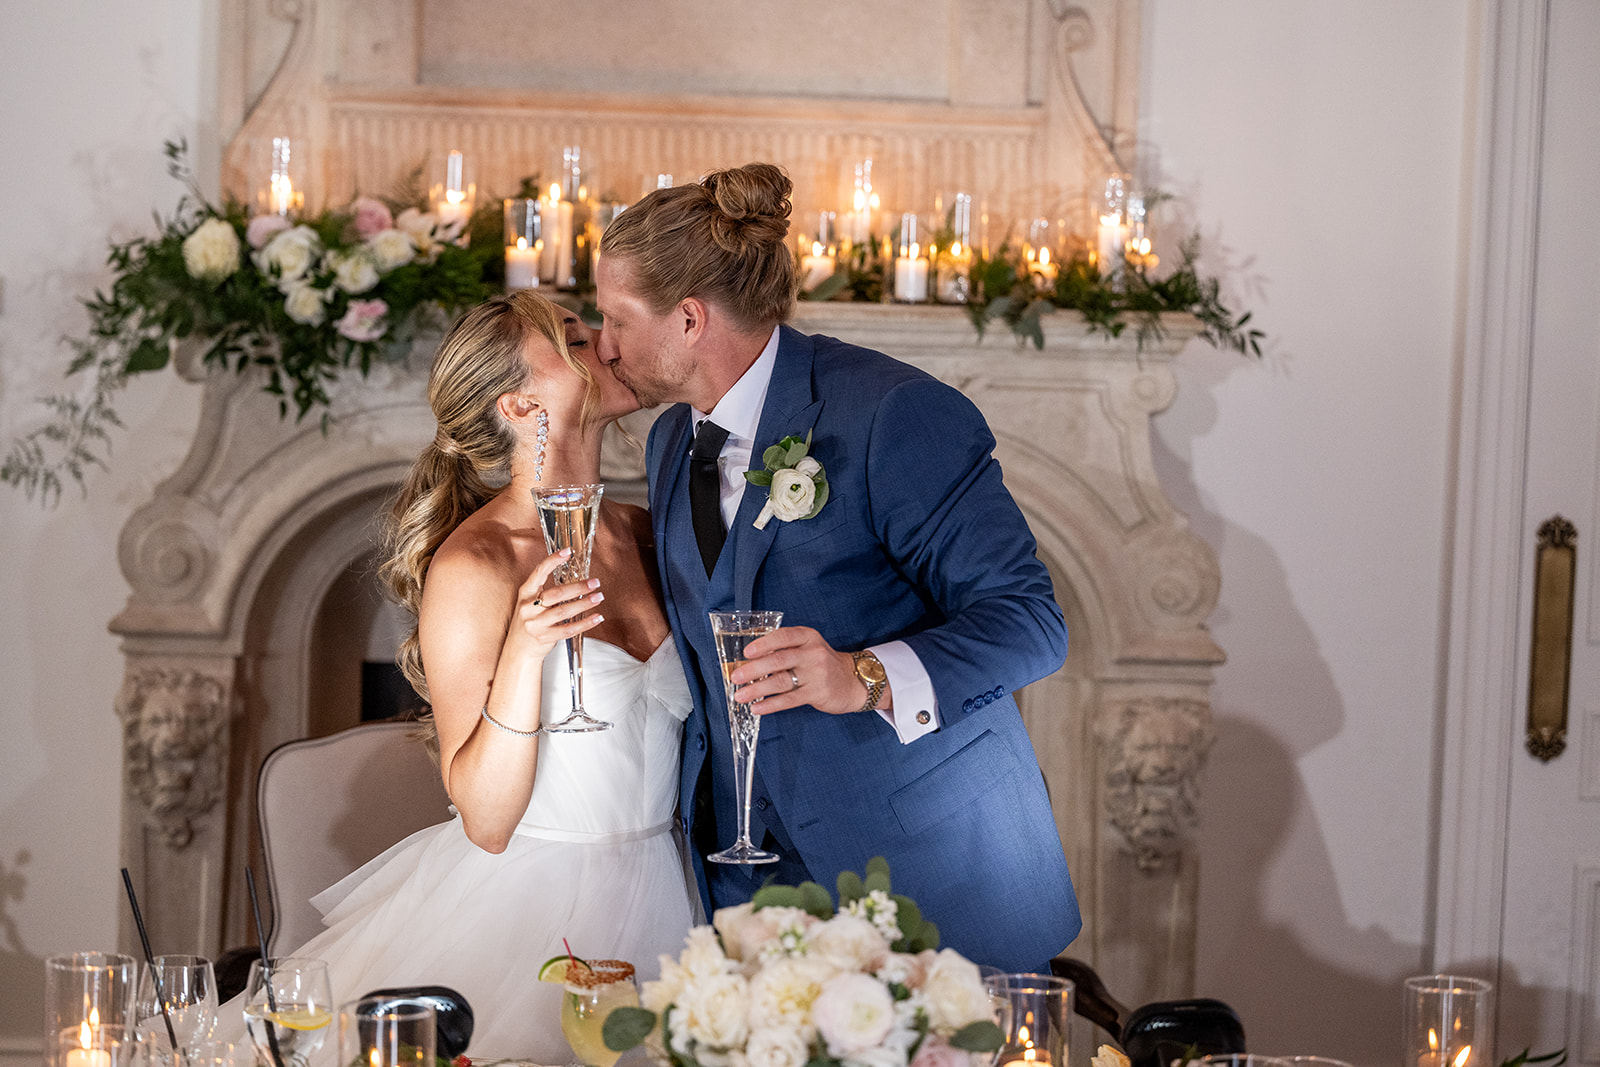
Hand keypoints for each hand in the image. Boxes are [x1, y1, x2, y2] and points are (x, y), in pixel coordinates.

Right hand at [509, 549, 604, 658]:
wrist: (518, 650)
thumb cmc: (529, 622)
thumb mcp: (530, 603)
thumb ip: (546, 591)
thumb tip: (574, 578)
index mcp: (525, 593)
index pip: (539, 572)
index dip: (553, 560)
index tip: (568, 551)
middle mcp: (529, 607)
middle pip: (557, 593)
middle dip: (578, 586)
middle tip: (595, 583)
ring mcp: (536, 623)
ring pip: (564, 611)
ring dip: (585, 603)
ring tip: (598, 597)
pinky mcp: (545, 637)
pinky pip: (569, 629)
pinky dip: (586, 623)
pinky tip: (597, 617)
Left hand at [729, 626, 873, 715]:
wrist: (854, 681)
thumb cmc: (823, 663)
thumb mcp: (808, 647)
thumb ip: (785, 649)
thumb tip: (750, 661)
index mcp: (808, 637)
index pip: (783, 636)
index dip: (764, 643)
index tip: (747, 652)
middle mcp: (813, 653)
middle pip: (779, 660)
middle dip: (754, 669)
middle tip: (736, 677)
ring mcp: (816, 674)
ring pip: (781, 682)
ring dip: (757, 689)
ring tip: (741, 695)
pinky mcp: (817, 693)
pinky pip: (789, 700)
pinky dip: (771, 704)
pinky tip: (758, 708)